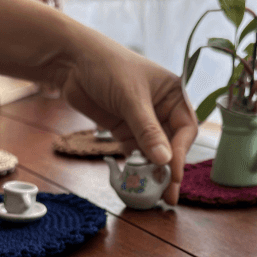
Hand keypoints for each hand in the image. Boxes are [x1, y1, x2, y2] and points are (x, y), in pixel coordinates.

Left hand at [61, 34, 197, 204]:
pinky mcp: (126, 131)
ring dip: (152, 172)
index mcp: (174, 95)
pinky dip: (136, 167)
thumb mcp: (131, 98)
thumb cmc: (108, 66)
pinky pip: (136, 153)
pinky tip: (136, 181)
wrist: (71, 61)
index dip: (180, 153)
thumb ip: (147, 130)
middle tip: (168, 195)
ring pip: (154, 153)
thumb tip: (164, 161)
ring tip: (153, 194)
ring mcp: (143, 123)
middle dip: (169, 169)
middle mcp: (163, 111)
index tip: (173, 174)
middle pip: (172, 145)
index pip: (185, 129)